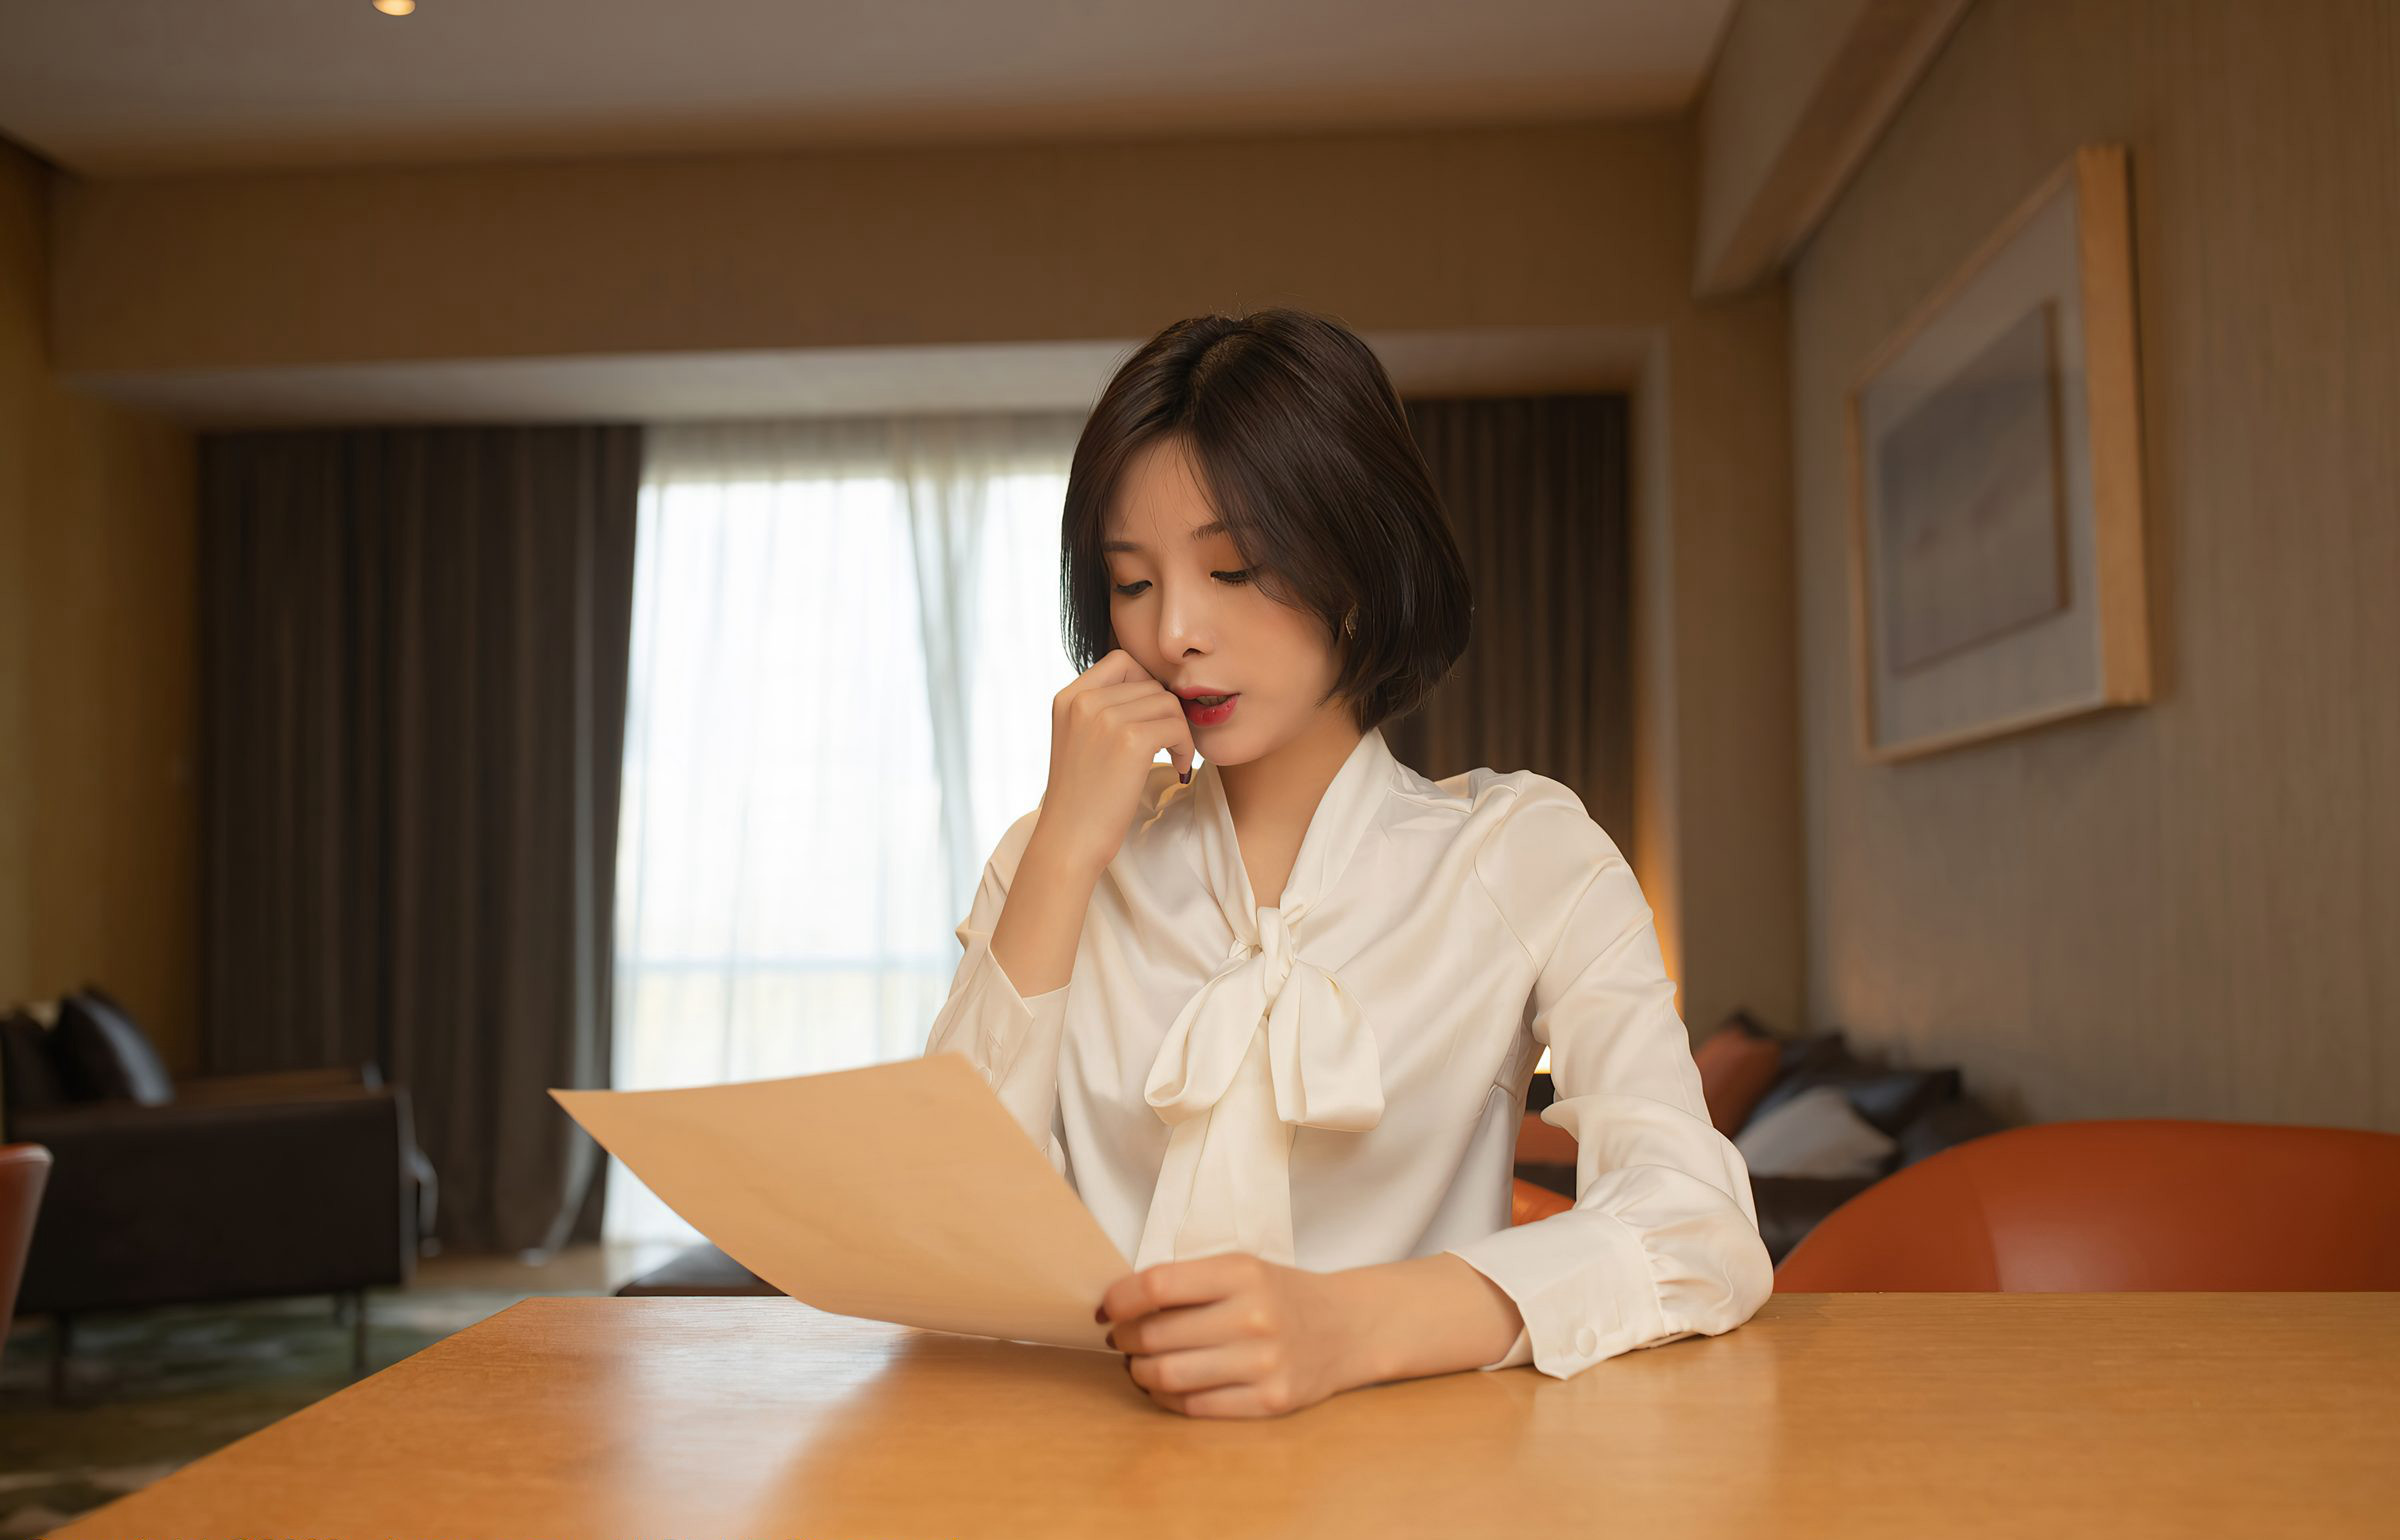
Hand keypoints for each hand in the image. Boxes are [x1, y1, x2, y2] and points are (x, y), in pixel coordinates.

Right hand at [1034, 648, 1198, 874]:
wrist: (1070, 839)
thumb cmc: (1081, 797)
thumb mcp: (1078, 740)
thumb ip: (1102, 710)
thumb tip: (1154, 690)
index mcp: (1068, 697)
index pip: (1121, 661)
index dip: (1146, 684)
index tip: (1151, 718)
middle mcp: (1083, 700)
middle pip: (1149, 683)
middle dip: (1166, 712)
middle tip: (1169, 743)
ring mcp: (1105, 717)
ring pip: (1167, 703)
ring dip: (1179, 730)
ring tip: (1174, 757)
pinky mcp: (1130, 740)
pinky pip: (1177, 725)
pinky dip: (1186, 746)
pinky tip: (1179, 767)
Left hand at [1098, 1253, 1369, 1418]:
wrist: (1347, 1327)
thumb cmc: (1280, 1295)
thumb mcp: (1242, 1269)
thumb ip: (1189, 1281)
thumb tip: (1119, 1304)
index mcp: (1243, 1273)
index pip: (1157, 1285)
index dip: (1119, 1299)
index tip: (1106, 1307)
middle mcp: (1254, 1317)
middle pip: (1156, 1335)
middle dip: (1124, 1338)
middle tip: (1118, 1338)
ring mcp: (1264, 1363)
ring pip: (1168, 1375)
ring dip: (1138, 1371)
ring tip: (1137, 1363)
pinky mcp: (1270, 1401)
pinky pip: (1194, 1407)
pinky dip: (1166, 1398)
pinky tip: (1164, 1386)